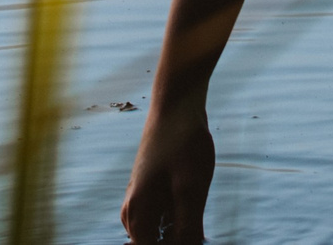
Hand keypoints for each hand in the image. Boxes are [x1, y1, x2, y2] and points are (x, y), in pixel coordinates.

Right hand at [121, 94, 214, 242]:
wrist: (177, 101)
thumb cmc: (182, 142)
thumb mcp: (191, 189)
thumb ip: (187, 228)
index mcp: (136, 214)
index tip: (194, 238)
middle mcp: (133, 209)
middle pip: (152, 244)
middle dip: (178, 240)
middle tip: (199, 226)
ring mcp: (143, 197)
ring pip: (160, 231)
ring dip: (181, 231)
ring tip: (198, 213)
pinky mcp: (154, 188)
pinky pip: (164, 215)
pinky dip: (180, 217)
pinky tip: (196, 206)